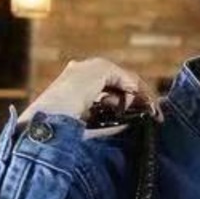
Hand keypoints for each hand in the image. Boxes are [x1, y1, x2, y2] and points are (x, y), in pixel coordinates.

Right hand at [19, 58, 159, 129]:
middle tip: (153, 114)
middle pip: (119, 82)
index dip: (126, 103)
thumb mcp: (89, 126)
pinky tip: (146, 107)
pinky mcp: (99, 68)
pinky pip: (127, 79)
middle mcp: (81, 71)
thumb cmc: (60, 131)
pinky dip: (139, 93)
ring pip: (126, 79)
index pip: (107, 89)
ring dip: (141, 96)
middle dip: (138, 98)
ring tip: (152, 113)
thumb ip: (109, 122)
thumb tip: (131, 124)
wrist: (46, 123)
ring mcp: (89, 67)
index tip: (142, 116)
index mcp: (73, 85)